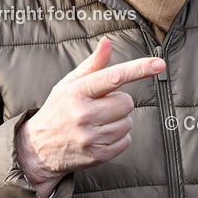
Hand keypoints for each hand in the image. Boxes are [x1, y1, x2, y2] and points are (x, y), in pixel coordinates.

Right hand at [15, 37, 164, 197]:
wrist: (38, 149)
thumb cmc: (58, 110)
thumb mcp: (69, 84)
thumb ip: (92, 64)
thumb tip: (108, 42)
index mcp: (77, 92)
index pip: (114, 77)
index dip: (139, 69)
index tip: (159, 63)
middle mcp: (84, 114)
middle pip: (126, 102)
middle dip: (119, 102)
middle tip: (100, 106)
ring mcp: (91, 137)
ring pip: (128, 122)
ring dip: (119, 120)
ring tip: (98, 122)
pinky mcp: (98, 155)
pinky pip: (126, 140)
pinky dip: (119, 137)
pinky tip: (100, 136)